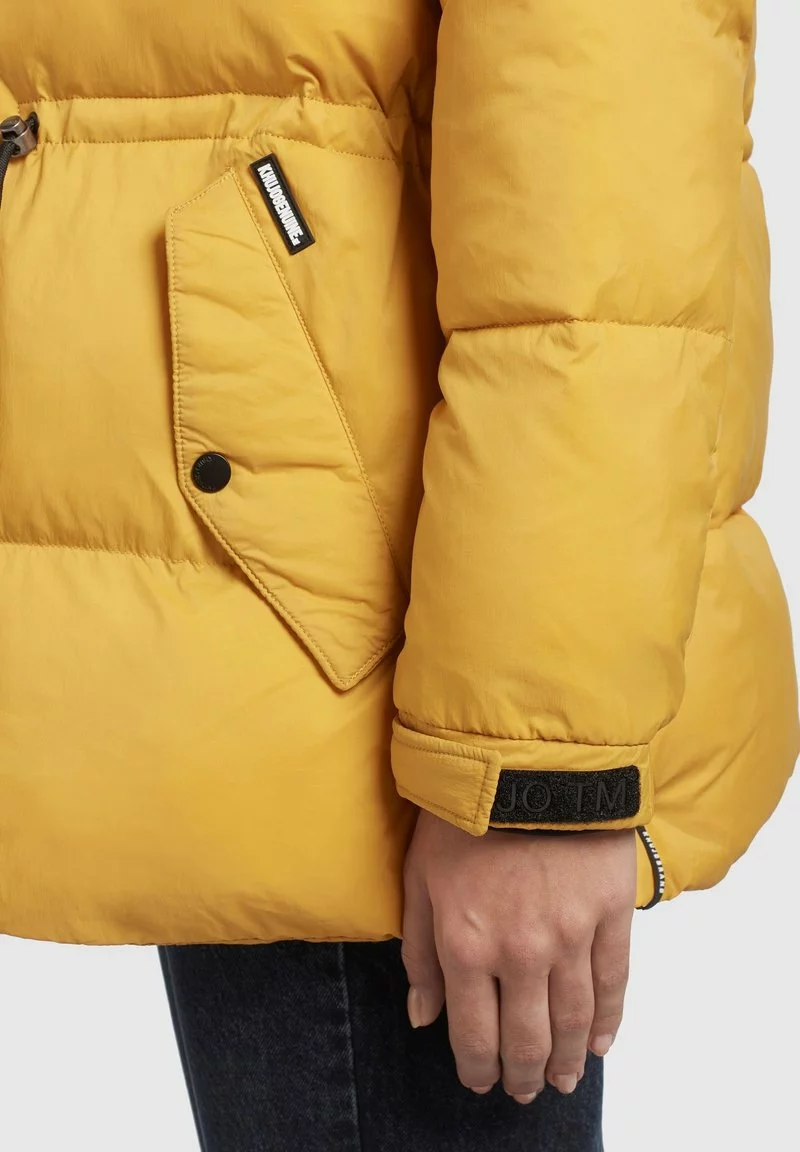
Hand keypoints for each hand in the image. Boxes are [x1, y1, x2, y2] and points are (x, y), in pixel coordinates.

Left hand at [401, 810, 636, 1102]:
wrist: (525, 760)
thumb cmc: (461, 814)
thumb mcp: (420, 878)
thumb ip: (419, 953)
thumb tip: (422, 1016)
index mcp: (467, 946)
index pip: (474, 1033)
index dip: (478, 1067)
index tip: (480, 1080)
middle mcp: (521, 953)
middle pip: (528, 1039)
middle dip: (523, 1074)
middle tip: (523, 1090)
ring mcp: (571, 936)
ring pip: (572, 1020)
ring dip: (565, 1059)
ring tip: (561, 1079)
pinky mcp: (610, 913)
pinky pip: (613, 982)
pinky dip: (607, 1020)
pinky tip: (598, 1043)